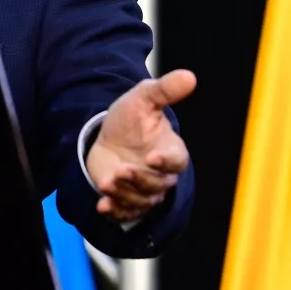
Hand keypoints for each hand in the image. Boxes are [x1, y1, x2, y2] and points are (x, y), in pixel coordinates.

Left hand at [85, 69, 195, 220]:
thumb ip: (164, 90)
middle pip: (158, 186)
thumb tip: (188, 76)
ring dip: (125, 195)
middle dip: (139, 180)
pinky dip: (115, 212)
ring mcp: (143, 191)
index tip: (152, 157)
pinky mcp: (126, 200)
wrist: (106, 137)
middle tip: (121, 171)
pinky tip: (102, 206)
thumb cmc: (130, 120)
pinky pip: (125, 213)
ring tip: (107, 183)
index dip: (166, 162)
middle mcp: (160, 175)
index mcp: (170, 151)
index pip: (176, 162)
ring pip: (141, 201)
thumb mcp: (143, 99)